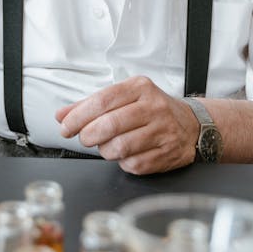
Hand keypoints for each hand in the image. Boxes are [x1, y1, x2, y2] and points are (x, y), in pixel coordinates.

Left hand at [55, 76, 199, 174]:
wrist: (191, 125)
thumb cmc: (151, 109)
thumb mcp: (124, 97)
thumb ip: (90, 105)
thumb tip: (61, 114)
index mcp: (140, 88)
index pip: (102, 100)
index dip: (78, 116)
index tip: (65, 126)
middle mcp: (153, 107)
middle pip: (109, 125)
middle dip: (88, 135)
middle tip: (83, 138)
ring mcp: (162, 131)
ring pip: (119, 147)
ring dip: (104, 151)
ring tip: (106, 145)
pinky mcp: (166, 154)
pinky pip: (133, 164)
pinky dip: (122, 162)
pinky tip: (125, 153)